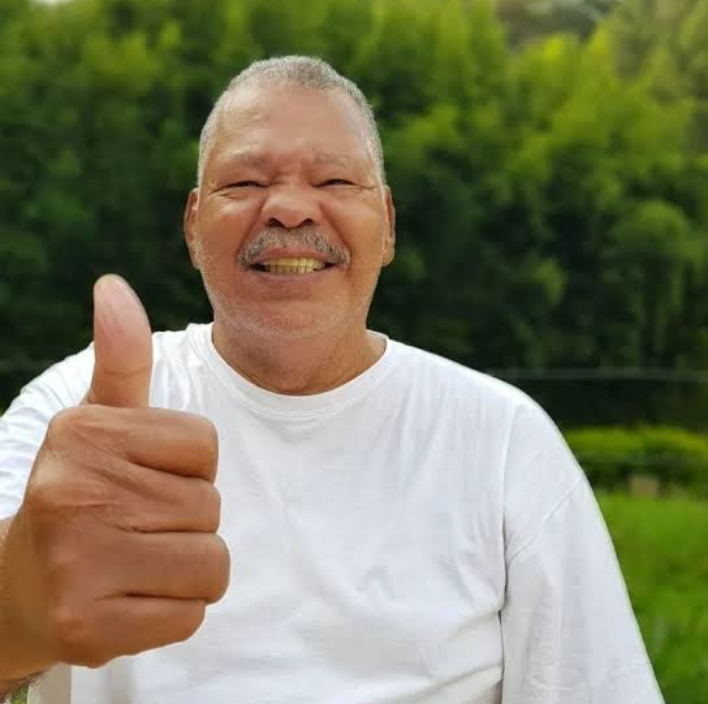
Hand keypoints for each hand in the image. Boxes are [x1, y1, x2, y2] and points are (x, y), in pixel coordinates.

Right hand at [4, 275, 229, 672]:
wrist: (21, 587)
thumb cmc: (82, 491)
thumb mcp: (98, 421)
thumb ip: (120, 358)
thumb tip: (113, 285)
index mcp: (82, 433)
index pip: (205, 446)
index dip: (189, 467)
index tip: (145, 477)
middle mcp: (72, 493)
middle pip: (210, 505)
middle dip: (187, 519)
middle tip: (135, 526)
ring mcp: (77, 565)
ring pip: (211, 563)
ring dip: (188, 566)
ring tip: (137, 561)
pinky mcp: (89, 629)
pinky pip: (193, 614)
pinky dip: (176, 609)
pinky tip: (131, 598)